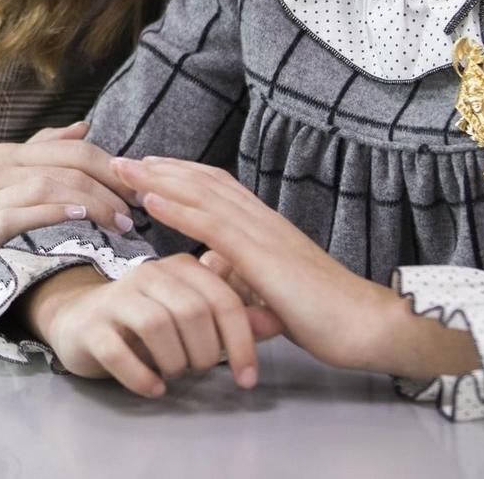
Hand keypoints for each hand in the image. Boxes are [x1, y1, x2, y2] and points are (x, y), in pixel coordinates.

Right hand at [0, 122, 139, 310]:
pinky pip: (20, 214)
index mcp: (6, 157)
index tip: (141, 189)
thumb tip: (83, 127)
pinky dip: (54, 211)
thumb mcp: (2, 186)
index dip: (112, 165)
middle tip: (139, 209)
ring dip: (92, 202)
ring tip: (121, 222)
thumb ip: (40, 156)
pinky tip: (79, 217)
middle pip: (66, 162)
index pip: (72, 148)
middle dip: (111, 182)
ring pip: (48, 184)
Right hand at [26, 253, 284, 397]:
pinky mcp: (91, 325)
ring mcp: (116, 297)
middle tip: (200, 370)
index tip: (248, 378)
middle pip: (191, 311)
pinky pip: (119, 351)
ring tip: (174, 374)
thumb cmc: (147, 320)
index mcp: (180, 268)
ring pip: (157, 326)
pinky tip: (153, 388)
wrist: (81, 321)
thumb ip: (236, 318)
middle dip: (205, 353)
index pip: (222, 299)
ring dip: (174, 362)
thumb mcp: (195, 318)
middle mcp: (148, 274)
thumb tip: (279, 321)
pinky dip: (141, 376)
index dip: (241, 342)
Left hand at [115, 157, 479, 376]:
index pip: (216, 187)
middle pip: (203, 181)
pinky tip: (150, 199)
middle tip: (119, 158)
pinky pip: (213, 225)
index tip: (144, 166)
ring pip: (202, 194)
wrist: (365, 325)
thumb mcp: (270, 292)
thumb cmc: (324, 314)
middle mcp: (262, 220)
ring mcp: (263, 234)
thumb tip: (208, 268)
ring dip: (158, 178)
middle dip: (159, 167)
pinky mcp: (262, 256)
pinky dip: (177, 207)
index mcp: (266, 226)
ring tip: (123, 169)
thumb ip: (239, 276)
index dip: (179, 173)